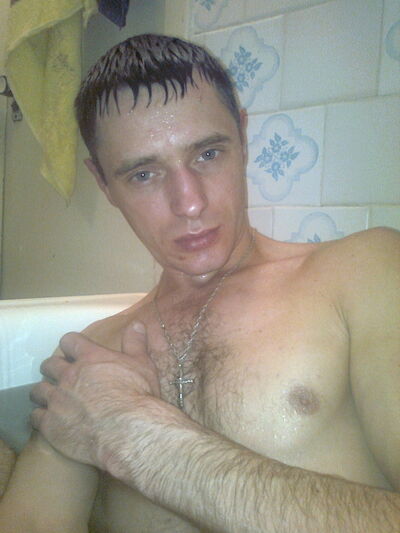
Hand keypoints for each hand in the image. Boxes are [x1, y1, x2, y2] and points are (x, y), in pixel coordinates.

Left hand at [30, 321, 160, 469]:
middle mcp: (69, 375)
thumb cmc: (138, 395)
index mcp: (90, 358)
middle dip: (53, 369)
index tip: (73, 352)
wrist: (128, 431)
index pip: (69, 341)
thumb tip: (136, 324)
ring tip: (52, 399)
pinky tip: (49, 421)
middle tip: (62, 377)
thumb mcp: (142, 364)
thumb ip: (135, 343)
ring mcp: (57, 400)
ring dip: (44, 392)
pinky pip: (34, 417)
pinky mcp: (50, 425)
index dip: (70, 345)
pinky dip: (40, 418)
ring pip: (38, 390)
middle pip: (49, 365)